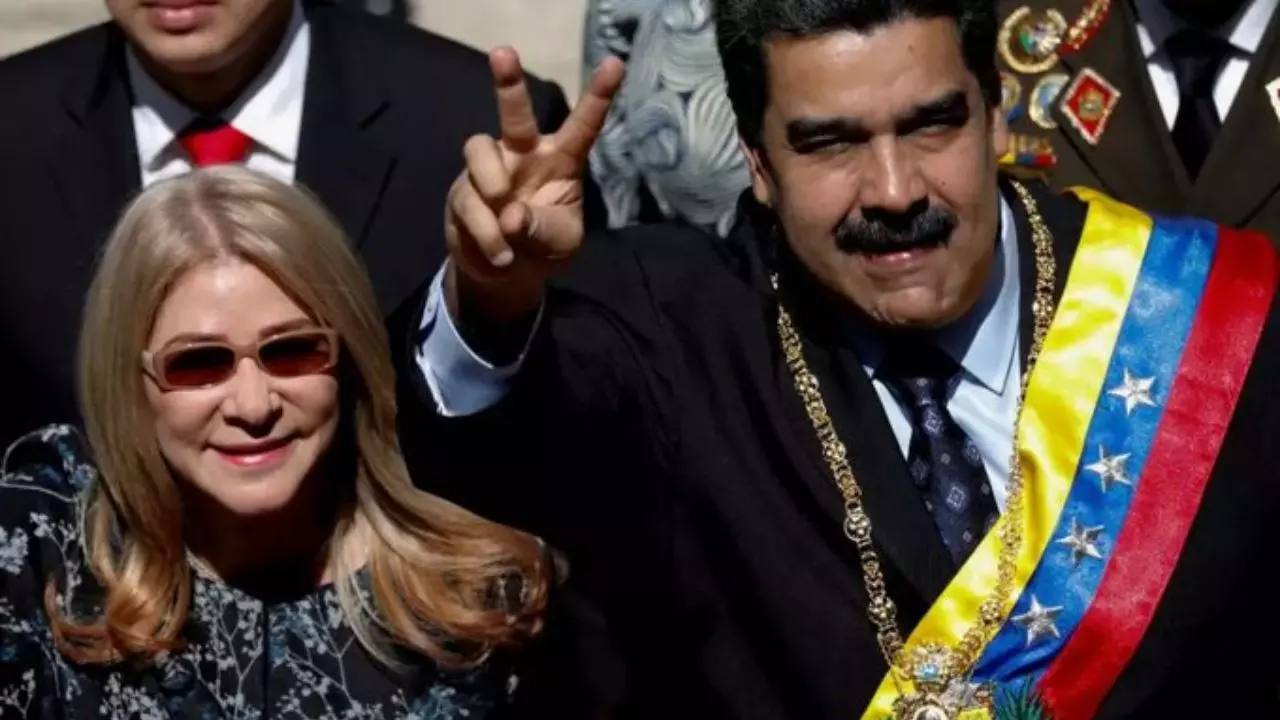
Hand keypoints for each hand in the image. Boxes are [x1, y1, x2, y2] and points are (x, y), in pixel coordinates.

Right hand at [445, 47, 623, 322]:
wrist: (504, 274)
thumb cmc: (544, 247)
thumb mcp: (559, 242)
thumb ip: (541, 228)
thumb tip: (510, 216)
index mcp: (561, 160)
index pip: (582, 126)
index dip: (598, 96)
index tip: (614, 64)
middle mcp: (523, 154)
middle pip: (514, 114)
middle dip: (507, 83)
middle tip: (503, 53)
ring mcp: (490, 169)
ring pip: (479, 151)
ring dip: (492, 185)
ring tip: (506, 228)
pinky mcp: (463, 190)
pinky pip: (468, 199)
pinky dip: (485, 232)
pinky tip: (501, 254)